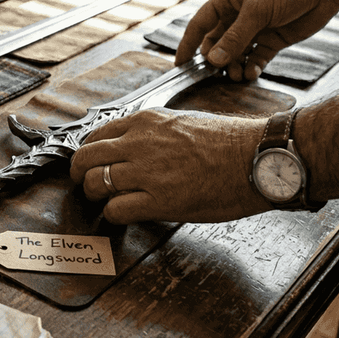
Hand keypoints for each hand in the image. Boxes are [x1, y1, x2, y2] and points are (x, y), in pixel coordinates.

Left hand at [68, 108, 273, 223]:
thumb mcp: (182, 122)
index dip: (89, 153)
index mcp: (145, 122)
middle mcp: (139, 143)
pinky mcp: (159, 200)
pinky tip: (125, 215)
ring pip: (95, 183)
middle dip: (80, 174)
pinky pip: (116, 209)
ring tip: (106, 201)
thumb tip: (134, 145)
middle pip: (85, 158)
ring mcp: (147, 172)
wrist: (258, 157)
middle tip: (85, 184)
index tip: (91, 163)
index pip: (96, 135)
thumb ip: (153, 132)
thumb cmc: (230, 142)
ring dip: (96, 195)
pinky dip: (114, 215)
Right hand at [174, 0, 338, 79]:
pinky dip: (252, 68)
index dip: (188, 46)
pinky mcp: (272, 40)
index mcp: (226, 1)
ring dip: (233, 67)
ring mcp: (254, 30)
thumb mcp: (256, 11)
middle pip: (216, 44)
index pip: (199, 26)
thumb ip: (234, 37)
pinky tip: (252, 74)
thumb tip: (212, 59)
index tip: (180, 65)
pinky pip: (255, 59)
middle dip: (215, 60)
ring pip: (235, 55)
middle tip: (214, 75)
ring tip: (237, 76)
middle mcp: (237, 16)